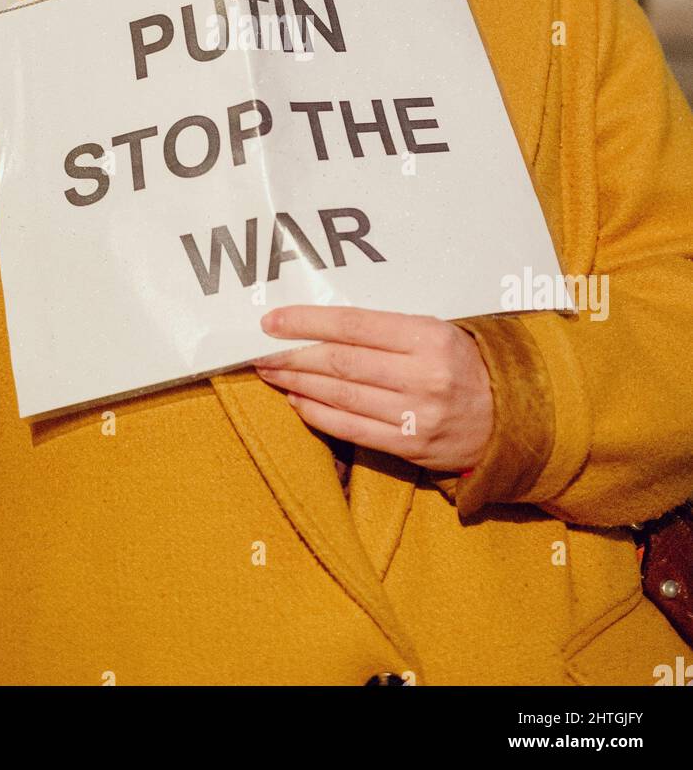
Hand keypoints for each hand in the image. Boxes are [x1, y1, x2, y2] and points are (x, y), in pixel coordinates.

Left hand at [253, 304, 493, 472]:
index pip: (353, 325)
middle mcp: (422, 375)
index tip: (272, 322)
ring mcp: (416, 415)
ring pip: (341, 397)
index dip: (306, 322)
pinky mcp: (410, 447)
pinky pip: (352, 430)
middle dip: (291, 356)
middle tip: (260, 351)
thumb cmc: (462, 363)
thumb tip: (322, 322)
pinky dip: (318, 415)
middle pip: (340, 363)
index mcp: (428, 337)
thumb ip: (387, 328)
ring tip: (271, 373)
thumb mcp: (436, 331)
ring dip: (297, 385)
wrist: (510, 417)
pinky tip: (297, 402)